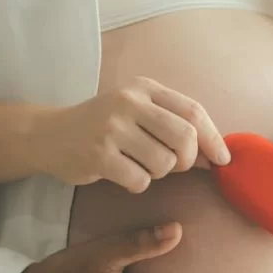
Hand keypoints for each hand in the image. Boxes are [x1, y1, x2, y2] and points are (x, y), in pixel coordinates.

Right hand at [32, 76, 230, 192]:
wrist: (49, 134)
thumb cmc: (104, 125)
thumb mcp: (139, 112)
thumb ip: (175, 126)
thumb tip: (216, 156)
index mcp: (144, 89)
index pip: (193, 111)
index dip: (214, 138)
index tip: (223, 159)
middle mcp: (128, 103)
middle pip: (185, 137)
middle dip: (188, 160)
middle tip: (177, 166)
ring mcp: (111, 128)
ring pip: (164, 163)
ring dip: (159, 173)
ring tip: (139, 164)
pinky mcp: (98, 155)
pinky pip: (140, 180)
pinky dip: (138, 183)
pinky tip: (122, 172)